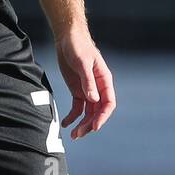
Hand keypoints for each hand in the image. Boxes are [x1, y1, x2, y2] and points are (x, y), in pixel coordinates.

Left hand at [55, 23, 115, 139]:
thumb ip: (88, 82)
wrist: (68, 38)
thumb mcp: (83, 63)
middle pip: (98, 111)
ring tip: (74, 135)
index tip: (95, 127)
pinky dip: (72, 117)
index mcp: (104, 81)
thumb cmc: (78, 47)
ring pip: (88, 112)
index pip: (108, 103)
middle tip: (79, 134)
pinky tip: (65, 124)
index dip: (103, 116)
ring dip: (82, 124)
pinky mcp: (77, 90)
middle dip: (90, 124)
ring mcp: (88, 90)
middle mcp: (98, 88)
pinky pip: (77, 107)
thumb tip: (93, 100)